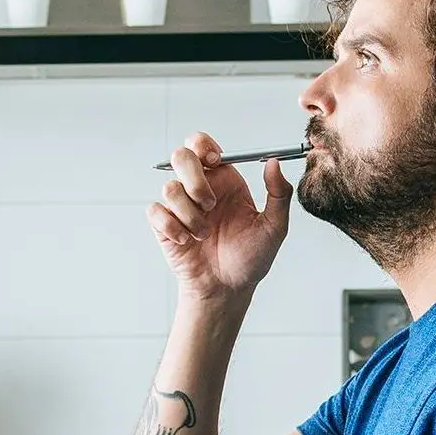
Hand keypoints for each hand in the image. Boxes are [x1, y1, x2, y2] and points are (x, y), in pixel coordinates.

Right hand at [149, 130, 293, 309]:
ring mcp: (180, 207)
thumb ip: (279, 192)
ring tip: (203, 235)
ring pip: (170, 188)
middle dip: (194, 179)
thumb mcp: (274, 227)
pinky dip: (172, 227)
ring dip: (189, 214)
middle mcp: (200, 189)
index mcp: (224, 180)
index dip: (203, 145)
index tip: (215, 161)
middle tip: (210, 204)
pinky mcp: (164, 225)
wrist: (228, 289)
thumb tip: (275, 161)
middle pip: (181, 157)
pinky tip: (187, 241)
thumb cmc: (250, 259)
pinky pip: (156, 211)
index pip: (204, 145)